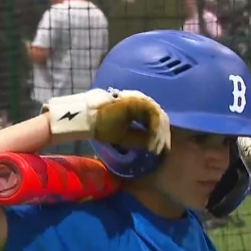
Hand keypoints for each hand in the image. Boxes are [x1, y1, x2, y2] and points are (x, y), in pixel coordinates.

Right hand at [42, 88, 170, 153]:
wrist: (87, 118)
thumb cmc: (102, 126)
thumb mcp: (125, 136)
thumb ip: (141, 138)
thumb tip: (155, 147)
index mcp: (138, 109)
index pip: (155, 121)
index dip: (160, 135)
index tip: (161, 150)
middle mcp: (141, 103)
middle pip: (160, 118)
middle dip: (163, 135)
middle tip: (163, 150)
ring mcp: (139, 100)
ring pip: (158, 116)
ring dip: (160, 133)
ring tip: (158, 147)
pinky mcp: (135, 101)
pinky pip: (152, 113)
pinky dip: (155, 127)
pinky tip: (154, 139)